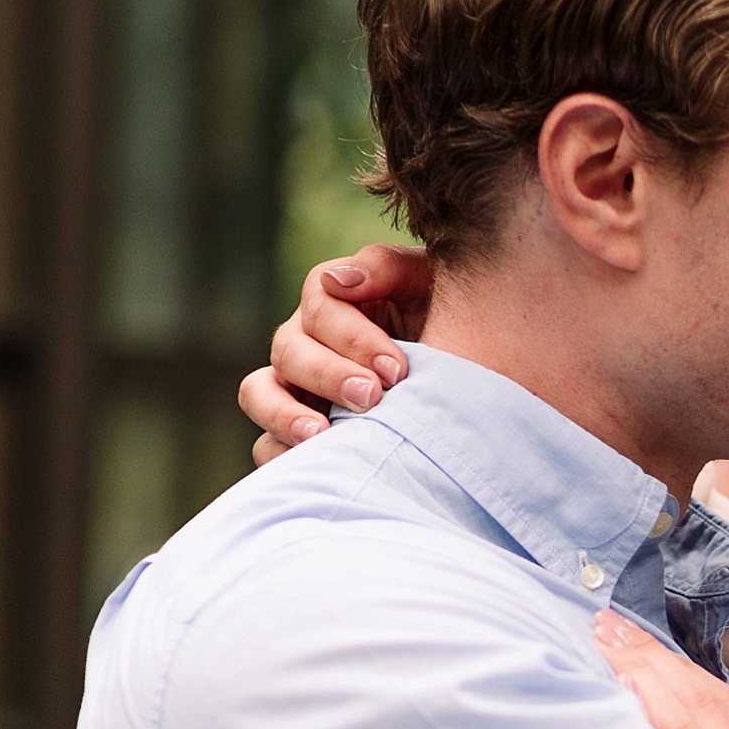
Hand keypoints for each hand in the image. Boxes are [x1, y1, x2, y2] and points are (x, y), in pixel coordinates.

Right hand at [239, 245, 435, 462]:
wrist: (468, 391)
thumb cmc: (449, 326)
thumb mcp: (426, 285)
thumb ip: (386, 267)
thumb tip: (339, 281)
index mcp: (333, 303)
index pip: (320, 306)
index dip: (353, 337)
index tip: (397, 370)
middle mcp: (306, 343)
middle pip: (289, 349)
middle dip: (330, 374)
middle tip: (372, 398)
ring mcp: (293, 389)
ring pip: (260, 392)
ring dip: (285, 413)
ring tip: (321, 434)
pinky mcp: (294, 434)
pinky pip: (266, 445)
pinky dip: (282, 453)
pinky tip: (315, 461)